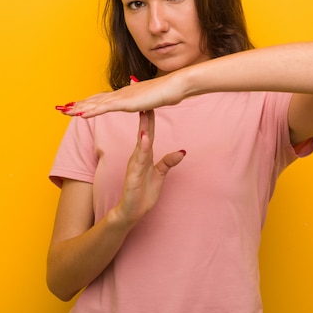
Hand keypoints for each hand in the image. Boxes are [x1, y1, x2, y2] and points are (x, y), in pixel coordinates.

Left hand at [55, 73, 185, 117]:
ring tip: (64, 112)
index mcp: (125, 94)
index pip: (102, 99)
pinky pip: (104, 108)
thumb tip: (138, 95)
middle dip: (77, 105)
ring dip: (79, 108)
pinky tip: (81, 115)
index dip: (88, 103)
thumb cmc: (166, 92)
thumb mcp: (150, 98)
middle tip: (61, 108)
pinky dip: (91, 112)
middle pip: (94, 100)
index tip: (76, 106)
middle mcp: (120, 94)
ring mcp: (122, 97)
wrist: (175, 86)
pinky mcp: (126, 103)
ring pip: (95, 104)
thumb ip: (141, 98)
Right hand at [113, 110, 185, 228]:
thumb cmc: (143, 194)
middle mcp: (137, 158)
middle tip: (147, 100)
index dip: (150, 120)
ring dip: (143, 129)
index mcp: (144, 156)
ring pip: (140, 144)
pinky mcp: (134, 176)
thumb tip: (181, 151)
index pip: (148, 134)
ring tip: (145, 114)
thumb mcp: (160, 175)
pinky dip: (142, 149)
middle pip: (143, 134)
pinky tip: (144, 139)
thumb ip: (168, 162)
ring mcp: (135, 166)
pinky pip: (139, 160)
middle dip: (145, 118)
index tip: (152, 104)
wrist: (131, 212)